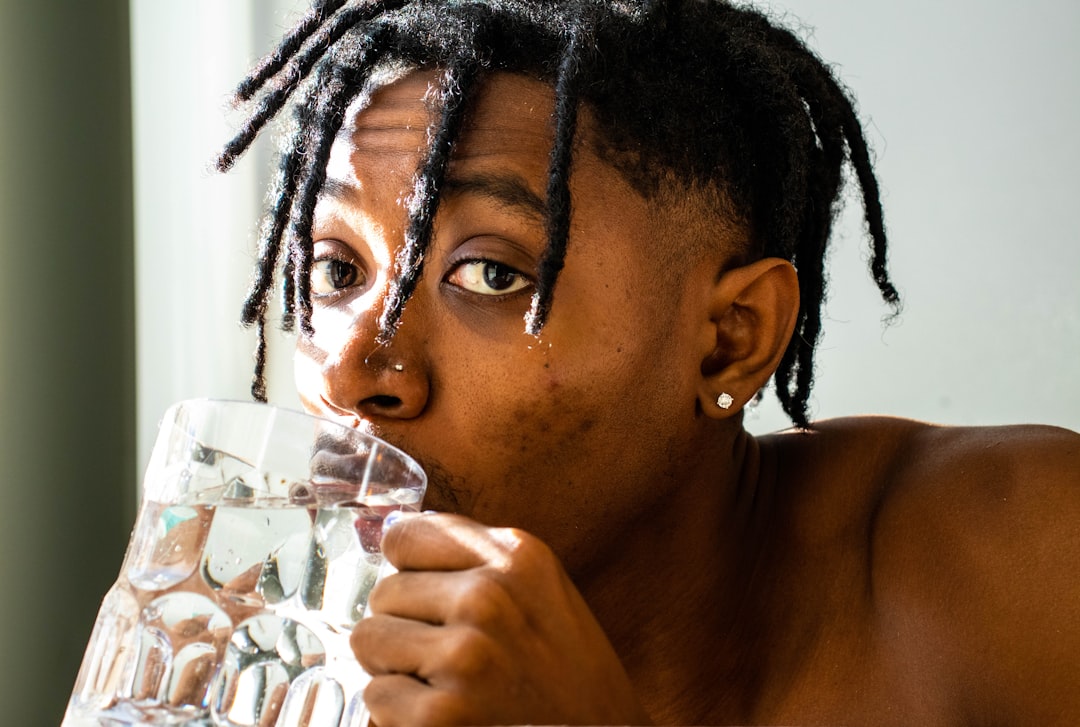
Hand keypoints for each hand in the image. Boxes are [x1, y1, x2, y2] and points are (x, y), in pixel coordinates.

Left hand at [351, 512, 652, 725]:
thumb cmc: (571, 677)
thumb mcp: (544, 593)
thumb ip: (478, 559)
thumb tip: (390, 534)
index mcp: (517, 557)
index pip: (406, 534)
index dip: (409, 570)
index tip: (428, 596)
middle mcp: (491, 597)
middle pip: (385, 590)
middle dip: (406, 625)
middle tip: (451, 656)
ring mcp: (465, 656)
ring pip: (369, 638)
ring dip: (396, 668)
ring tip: (446, 684)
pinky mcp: (441, 715)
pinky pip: (375, 696)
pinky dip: (399, 713)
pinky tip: (446, 715)